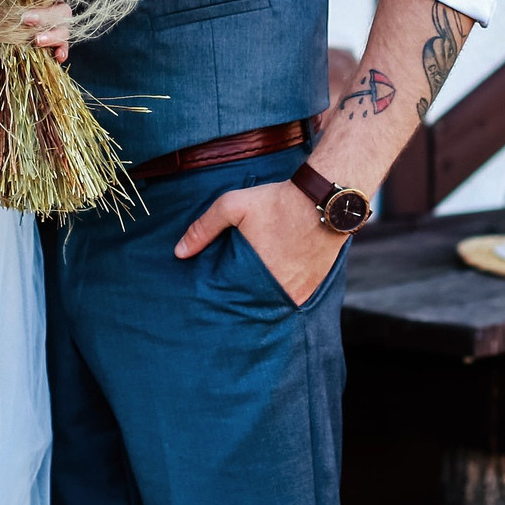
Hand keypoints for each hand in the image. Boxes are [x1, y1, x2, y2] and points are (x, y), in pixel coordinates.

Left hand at [0, 0, 76, 62]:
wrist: (7, 18)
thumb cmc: (7, 4)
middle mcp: (55, 5)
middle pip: (62, 8)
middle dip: (45, 15)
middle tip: (27, 19)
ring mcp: (58, 22)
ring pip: (65, 26)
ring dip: (53, 34)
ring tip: (37, 41)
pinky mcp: (58, 38)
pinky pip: (64, 44)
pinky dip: (62, 50)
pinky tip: (58, 56)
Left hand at [174, 178, 346, 304]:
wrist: (326, 199)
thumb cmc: (278, 201)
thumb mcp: (234, 206)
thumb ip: (204, 228)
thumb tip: (179, 252)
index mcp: (254, 278)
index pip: (230, 300)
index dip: (221, 297)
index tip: (213, 295)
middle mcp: (278, 292)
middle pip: (252, 305)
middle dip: (241, 299)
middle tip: (232, 291)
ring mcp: (299, 292)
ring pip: (272, 303)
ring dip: (262, 297)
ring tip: (251, 288)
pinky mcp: (315, 287)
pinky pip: (292, 297)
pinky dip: (282, 292)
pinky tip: (275, 280)